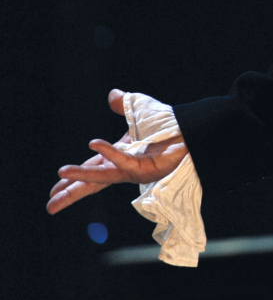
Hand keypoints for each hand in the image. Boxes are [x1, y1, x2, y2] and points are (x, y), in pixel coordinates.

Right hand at [47, 89, 188, 215]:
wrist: (194, 128)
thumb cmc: (171, 122)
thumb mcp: (141, 109)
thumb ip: (125, 105)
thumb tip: (113, 94)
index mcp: (121, 154)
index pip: (93, 167)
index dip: (75, 175)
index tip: (57, 182)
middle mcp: (126, 166)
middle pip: (94, 181)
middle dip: (72, 192)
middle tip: (50, 205)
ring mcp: (135, 170)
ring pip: (103, 176)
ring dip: (81, 176)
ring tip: (60, 175)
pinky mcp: (145, 169)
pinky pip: (124, 161)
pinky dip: (110, 153)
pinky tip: (94, 143)